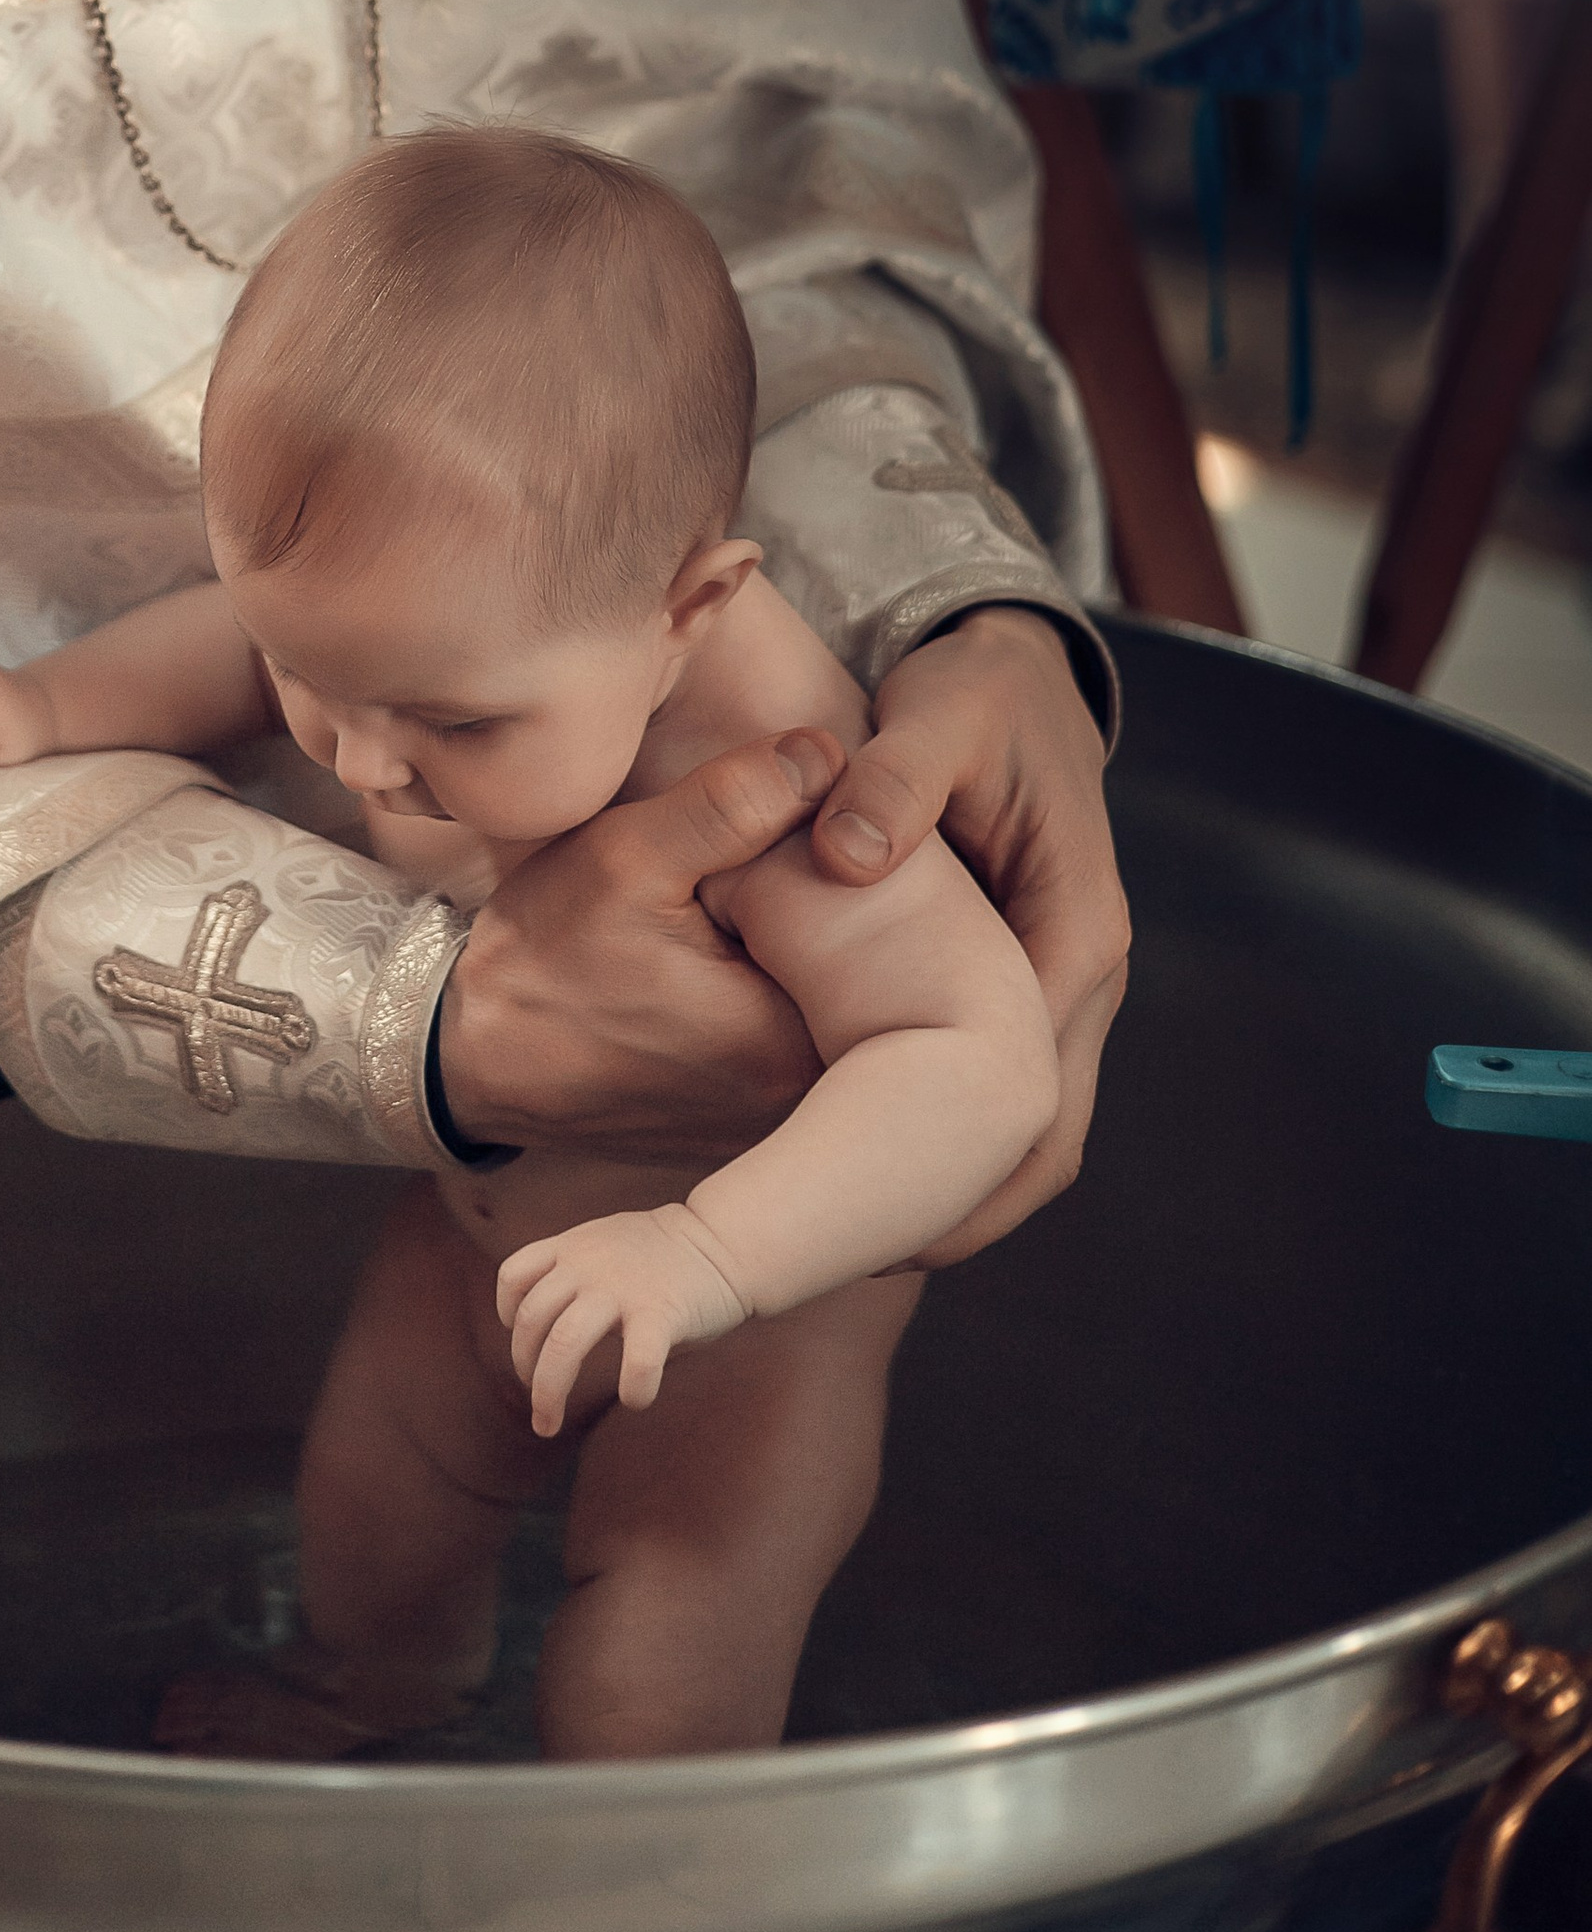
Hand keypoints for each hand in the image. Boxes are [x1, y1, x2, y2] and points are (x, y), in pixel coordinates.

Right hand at [435, 734, 841, 1166]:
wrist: (468, 1055)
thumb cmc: (541, 962)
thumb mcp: (626, 859)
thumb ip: (730, 804)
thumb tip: (826, 754)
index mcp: (786, 1045)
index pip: (881, 943)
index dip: (857, 872)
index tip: (827, 829)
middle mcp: (800, 1101)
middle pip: (863, 980)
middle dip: (839, 910)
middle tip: (805, 851)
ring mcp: (775, 1115)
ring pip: (832, 1008)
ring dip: (810, 950)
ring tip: (766, 900)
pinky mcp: (747, 1115)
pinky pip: (796, 1035)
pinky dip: (781, 985)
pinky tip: (739, 947)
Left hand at [495, 1203, 748, 1434]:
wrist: (722, 1241)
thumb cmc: (663, 1255)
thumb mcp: (605, 1245)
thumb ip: (576, 1275)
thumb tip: (551, 1331)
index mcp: (573, 1248)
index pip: (514, 1276)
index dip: (507, 1314)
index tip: (521, 1340)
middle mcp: (589, 1265)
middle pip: (532, 1321)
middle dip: (526, 1371)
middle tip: (538, 1404)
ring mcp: (623, 1288)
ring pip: (565, 1343)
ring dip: (549, 1392)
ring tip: (548, 1423)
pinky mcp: (662, 1312)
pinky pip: (637, 1362)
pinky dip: (632, 1389)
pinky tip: (636, 1398)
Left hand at [810, 605, 1127, 1257]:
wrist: (1013, 669)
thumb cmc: (978, 696)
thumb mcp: (937, 718)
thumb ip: (893, 781)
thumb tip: (848, 857)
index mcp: (1078, 924)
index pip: (1041, 1077)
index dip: (976, 1158)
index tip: (902, 1218)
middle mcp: (1082, 968)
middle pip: (1049, 1125)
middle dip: (976, 1202)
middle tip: (879, 1262)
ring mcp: (1056, 978)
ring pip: (1031, 1115)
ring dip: (966, 1181)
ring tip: (870, 1242)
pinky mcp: (1019, 973)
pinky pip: (998, 1075)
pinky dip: (953, 1129)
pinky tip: (874, 1159)